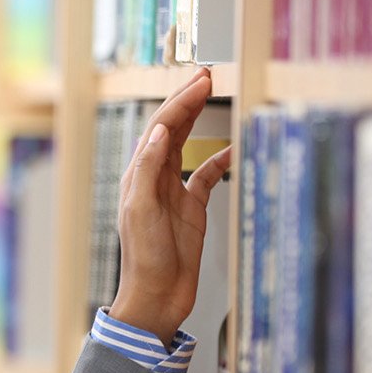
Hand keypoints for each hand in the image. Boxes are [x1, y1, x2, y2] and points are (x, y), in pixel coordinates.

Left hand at [109, 68, 231, 345]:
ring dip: (196, 120)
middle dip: (186, 100)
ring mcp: (173, 192)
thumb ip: (148, 169)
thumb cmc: (144, 260)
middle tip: (206, 75)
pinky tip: (232, 149)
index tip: (201, 80)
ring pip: (185, 146)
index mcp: (140, 175)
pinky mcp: (190, 210)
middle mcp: (154, 179)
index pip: (159, 127)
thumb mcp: (142, 210)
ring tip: (212, 96)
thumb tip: (157, 130)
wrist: (156, 297)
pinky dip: (219, 160)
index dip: (180, 101)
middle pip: (170, 129)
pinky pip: (205, 177)